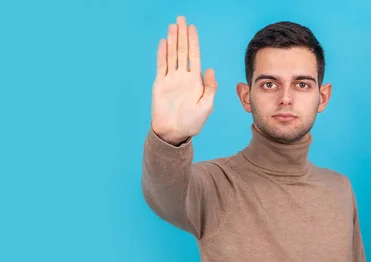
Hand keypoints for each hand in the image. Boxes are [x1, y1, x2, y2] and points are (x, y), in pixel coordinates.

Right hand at [151, 16, 217, 145]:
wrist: (174, 133)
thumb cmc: (192, 122)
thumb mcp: (206, 105)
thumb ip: (210, 87)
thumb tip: (210, 68)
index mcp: (195, 80)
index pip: (195, 56)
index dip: (194, 41)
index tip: (192, 28)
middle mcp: (183, 76)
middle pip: (182, 51)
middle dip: (182, 35)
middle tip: (181, 19)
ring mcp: (171, 79)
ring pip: (171, 55)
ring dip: (172, 41)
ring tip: (172, 26)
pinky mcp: (160, 84)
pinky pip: (161, 66)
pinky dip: (161, 54)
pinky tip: (163, 42)